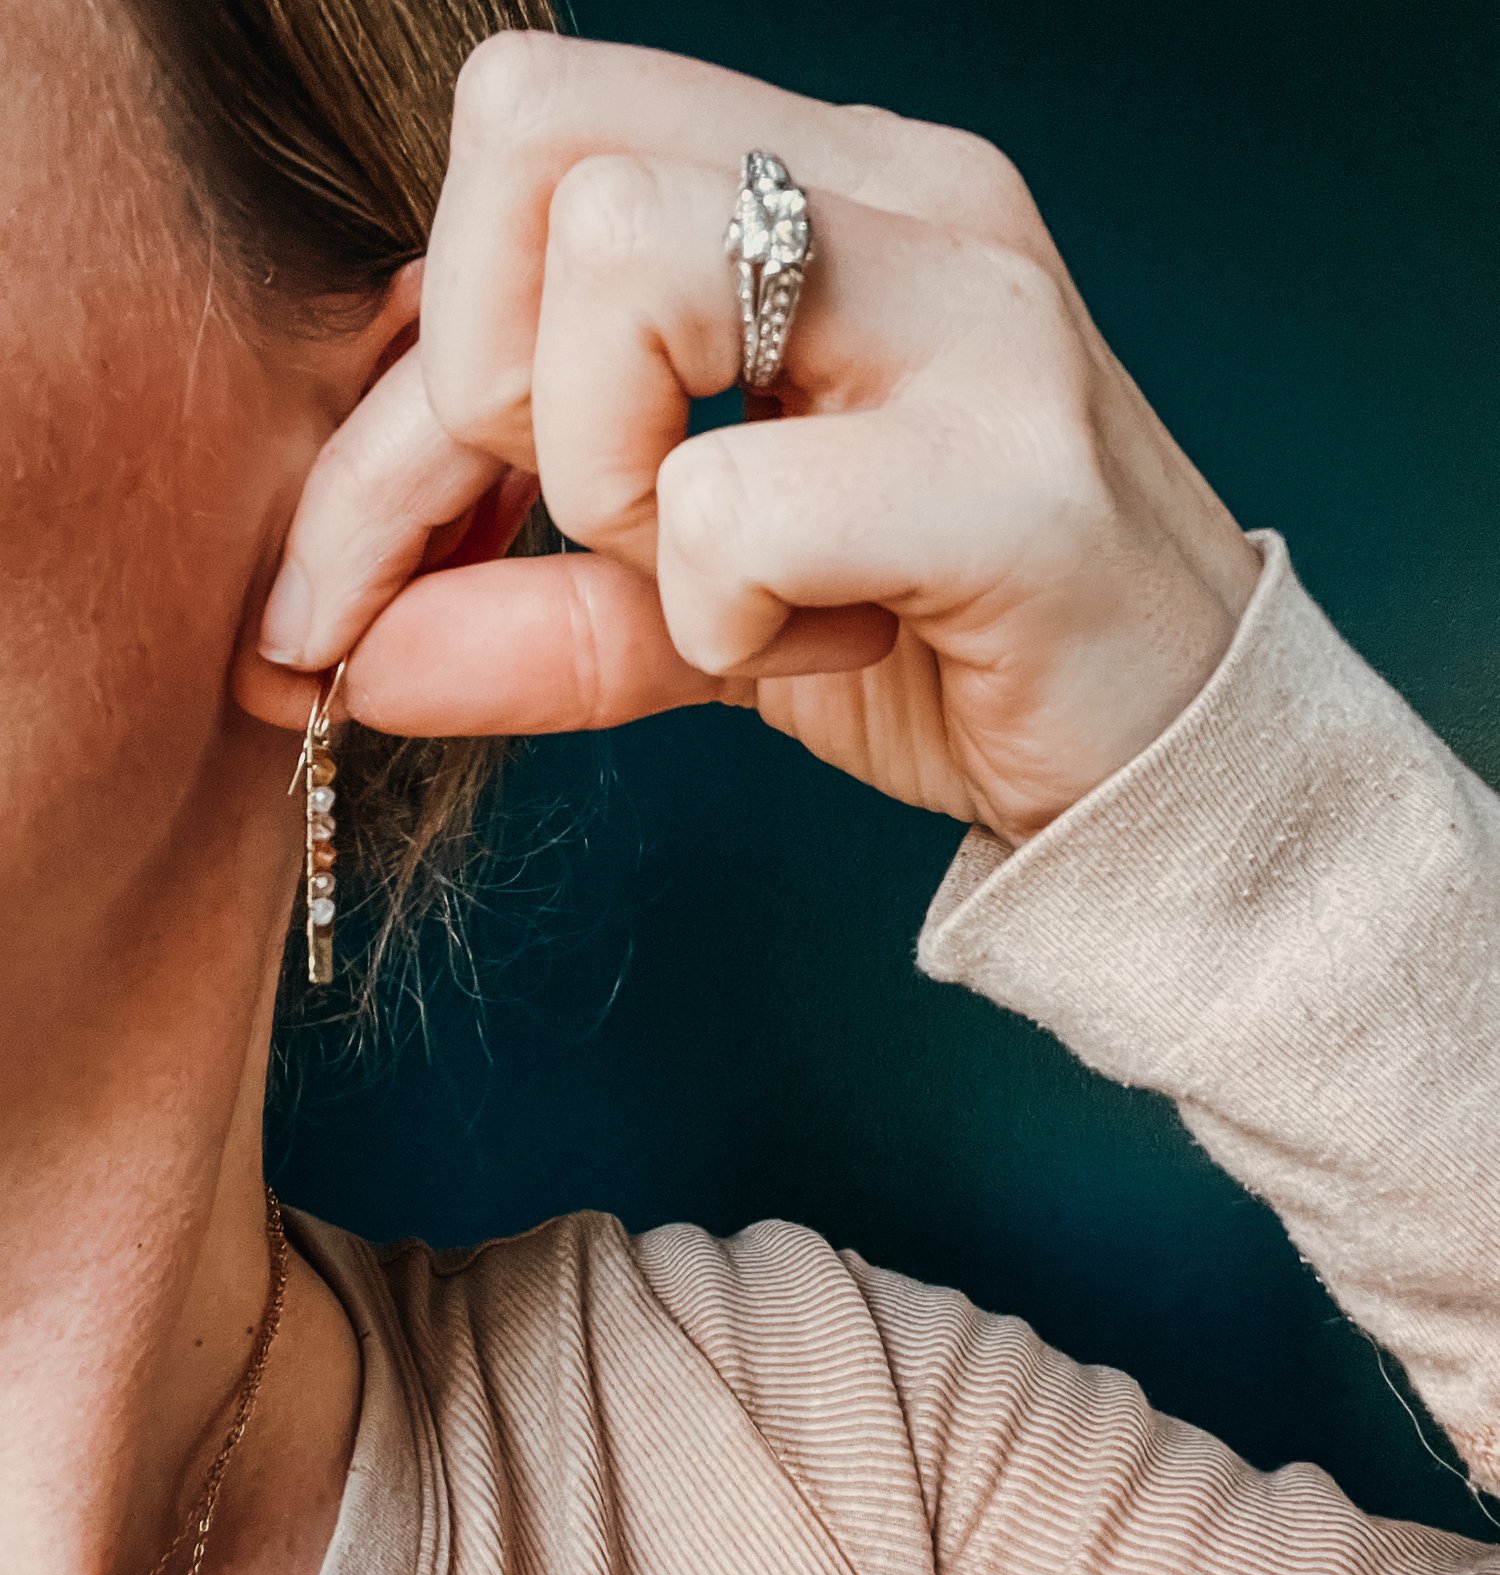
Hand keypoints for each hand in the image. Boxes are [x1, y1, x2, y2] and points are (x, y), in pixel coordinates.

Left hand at [246, 33, 1262, 846]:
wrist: (1162, 766)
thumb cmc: (936, 645)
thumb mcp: (698, 612)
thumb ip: (529, 604)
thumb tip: (345, 654)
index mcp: (821, 181)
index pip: (518, 142)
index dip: (400, 371)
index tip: (366, 563)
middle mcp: (900, 195)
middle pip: (532, 131)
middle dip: (483, 385)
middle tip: (586, 527)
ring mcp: (971, 314)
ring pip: (623, 262)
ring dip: (604, 480)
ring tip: (715, 586)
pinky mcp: (1015, 471)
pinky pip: (737, 502)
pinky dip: (719, 615)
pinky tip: (820, 646)